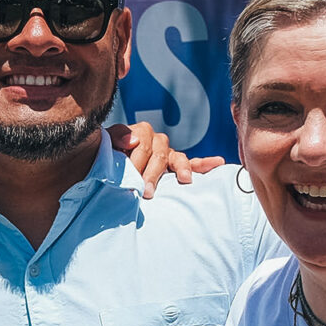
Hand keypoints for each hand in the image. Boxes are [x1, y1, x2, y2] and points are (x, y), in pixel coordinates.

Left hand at [107, 123, 225, 197]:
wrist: (106, 166)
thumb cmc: (106, 157)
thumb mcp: (106, 145)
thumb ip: (116, 137)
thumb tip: (133, 141)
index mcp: (140, 134)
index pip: (143, 144)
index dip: (136, 161)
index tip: (130, 178)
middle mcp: (156, 141)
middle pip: (159, 154)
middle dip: (152, 173)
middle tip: (146, 191)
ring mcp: (167, 154)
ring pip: (178, 158)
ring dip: (182, 169)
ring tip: (185, 180)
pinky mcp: (175, 166)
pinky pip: (193, 163)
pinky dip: (205, 164)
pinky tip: (219, 163)